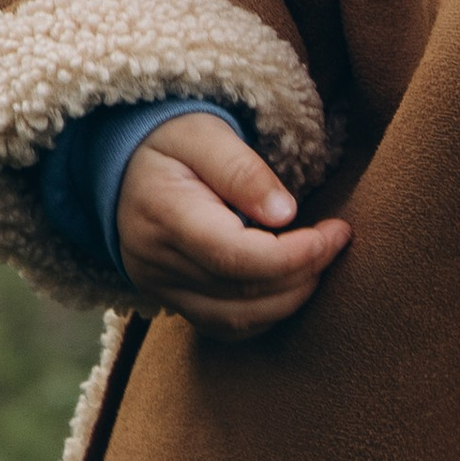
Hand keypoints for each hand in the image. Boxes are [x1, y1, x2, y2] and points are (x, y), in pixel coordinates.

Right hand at [114, 113, 351, 336]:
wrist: (122, 165)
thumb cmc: (169, 139)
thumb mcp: (204, 133)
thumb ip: (242, 170)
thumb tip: (285, 214)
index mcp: (162, 214)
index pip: (234, 256)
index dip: (293, 255)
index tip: (334, 233)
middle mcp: (154, 262)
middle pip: (241, 292)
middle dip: (302, 273)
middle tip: (337, 241)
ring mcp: (159, 288)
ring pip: (236, 320)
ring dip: (290, 299)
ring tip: (319, 262)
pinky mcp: (170, 301)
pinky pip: (224, 327)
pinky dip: (266, 315)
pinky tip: (290, 285)